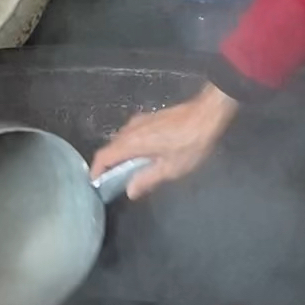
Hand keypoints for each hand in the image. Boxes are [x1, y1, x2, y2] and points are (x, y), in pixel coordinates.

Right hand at [91, 83, 238, 200]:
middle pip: (110, 148)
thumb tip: (129, 191)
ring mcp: (140, 121)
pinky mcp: (150, 118)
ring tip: (130, 173)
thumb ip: (147, 179)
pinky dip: (130, 148)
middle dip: (109, 166)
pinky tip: (144, 157)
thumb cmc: (190, 144)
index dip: (96, 171)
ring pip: (121, 141)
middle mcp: (130, 129)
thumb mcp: (170, 168)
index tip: (96, 184)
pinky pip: (132, 135)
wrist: (208, 114)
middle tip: (114, 184)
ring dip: (121, 156)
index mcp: (131, 142)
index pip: (103, 156)